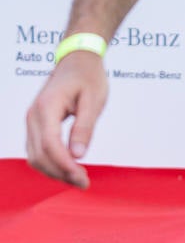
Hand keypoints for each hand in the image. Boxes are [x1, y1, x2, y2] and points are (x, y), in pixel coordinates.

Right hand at [25, 52, 108, 188]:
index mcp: (47, 107)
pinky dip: (50, 162)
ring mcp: (31, 121)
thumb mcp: (94, 100)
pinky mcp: (35, 124)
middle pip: (39, 154)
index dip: (64, 165)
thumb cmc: (89, 77)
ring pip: (34, 156)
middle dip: (60, 173)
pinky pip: (36, 150)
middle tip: (84, 183)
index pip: (49, 144)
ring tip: (78, 178)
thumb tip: (78, 155)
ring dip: (54, 171)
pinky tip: (68, 168)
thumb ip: (85, 127)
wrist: (78, 60)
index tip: (82, 178)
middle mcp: (33, 116)